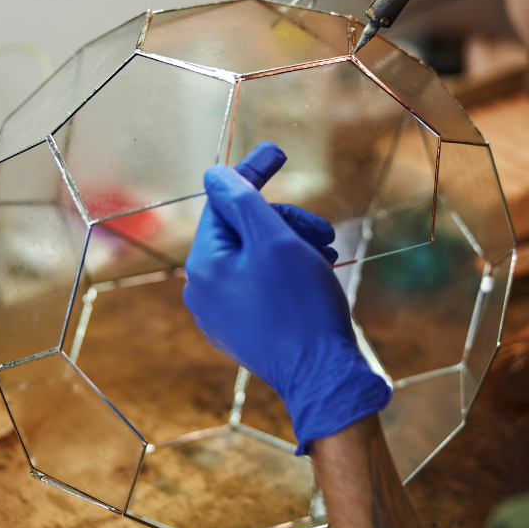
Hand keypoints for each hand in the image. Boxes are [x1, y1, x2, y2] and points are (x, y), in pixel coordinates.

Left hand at [184, 142, 391, 454]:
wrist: (322, 375)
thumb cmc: (301, 305)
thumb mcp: (274, 241)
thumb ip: (242, 200)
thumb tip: (214, 174)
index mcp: (204, 264)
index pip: (224, 202)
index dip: (253, 174)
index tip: (277, 151)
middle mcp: (203, 290)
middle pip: (243, 230)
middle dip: (285, 223)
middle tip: (324, 231)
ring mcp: (220, 314)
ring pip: (255, 258)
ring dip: (292, 247)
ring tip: (325, 256)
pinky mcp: (241, 331)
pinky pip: (259, 285)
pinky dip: (287, 273)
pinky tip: (314, 277)